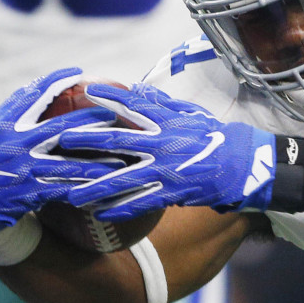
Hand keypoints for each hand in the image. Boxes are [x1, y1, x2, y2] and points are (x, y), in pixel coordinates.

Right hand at [0, 68, 119, 231]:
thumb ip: (17, 107)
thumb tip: (44, 81)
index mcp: (5, 125)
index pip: (31, 96)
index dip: (54, 81)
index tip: (78, 71)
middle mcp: (14, 144)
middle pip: (58, 129)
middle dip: (88, 122)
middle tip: (114, 116)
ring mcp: (23, 170)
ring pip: (67, 166)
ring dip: (96, 165)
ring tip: (120, 162)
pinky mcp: (29, 193)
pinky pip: (63, 191)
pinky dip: (84, 189)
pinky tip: (104, 188)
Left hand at [60, 83, 276, 219]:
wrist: (244, 166)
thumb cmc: (216, 137)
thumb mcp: (191, 114)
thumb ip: (161, 104)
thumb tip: (134, 89)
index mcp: (170, 122)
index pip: (136, 105)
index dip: (111, 97)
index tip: (87, 91)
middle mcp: (165, 144)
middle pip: (119, 141)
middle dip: (87, 140)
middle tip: (59, 138)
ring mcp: (168, 170)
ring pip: (124, 178)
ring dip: (95, 186)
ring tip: (70, 193)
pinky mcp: (173, 193)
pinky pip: (141, 202)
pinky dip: (120, 208)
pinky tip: (99, 213)